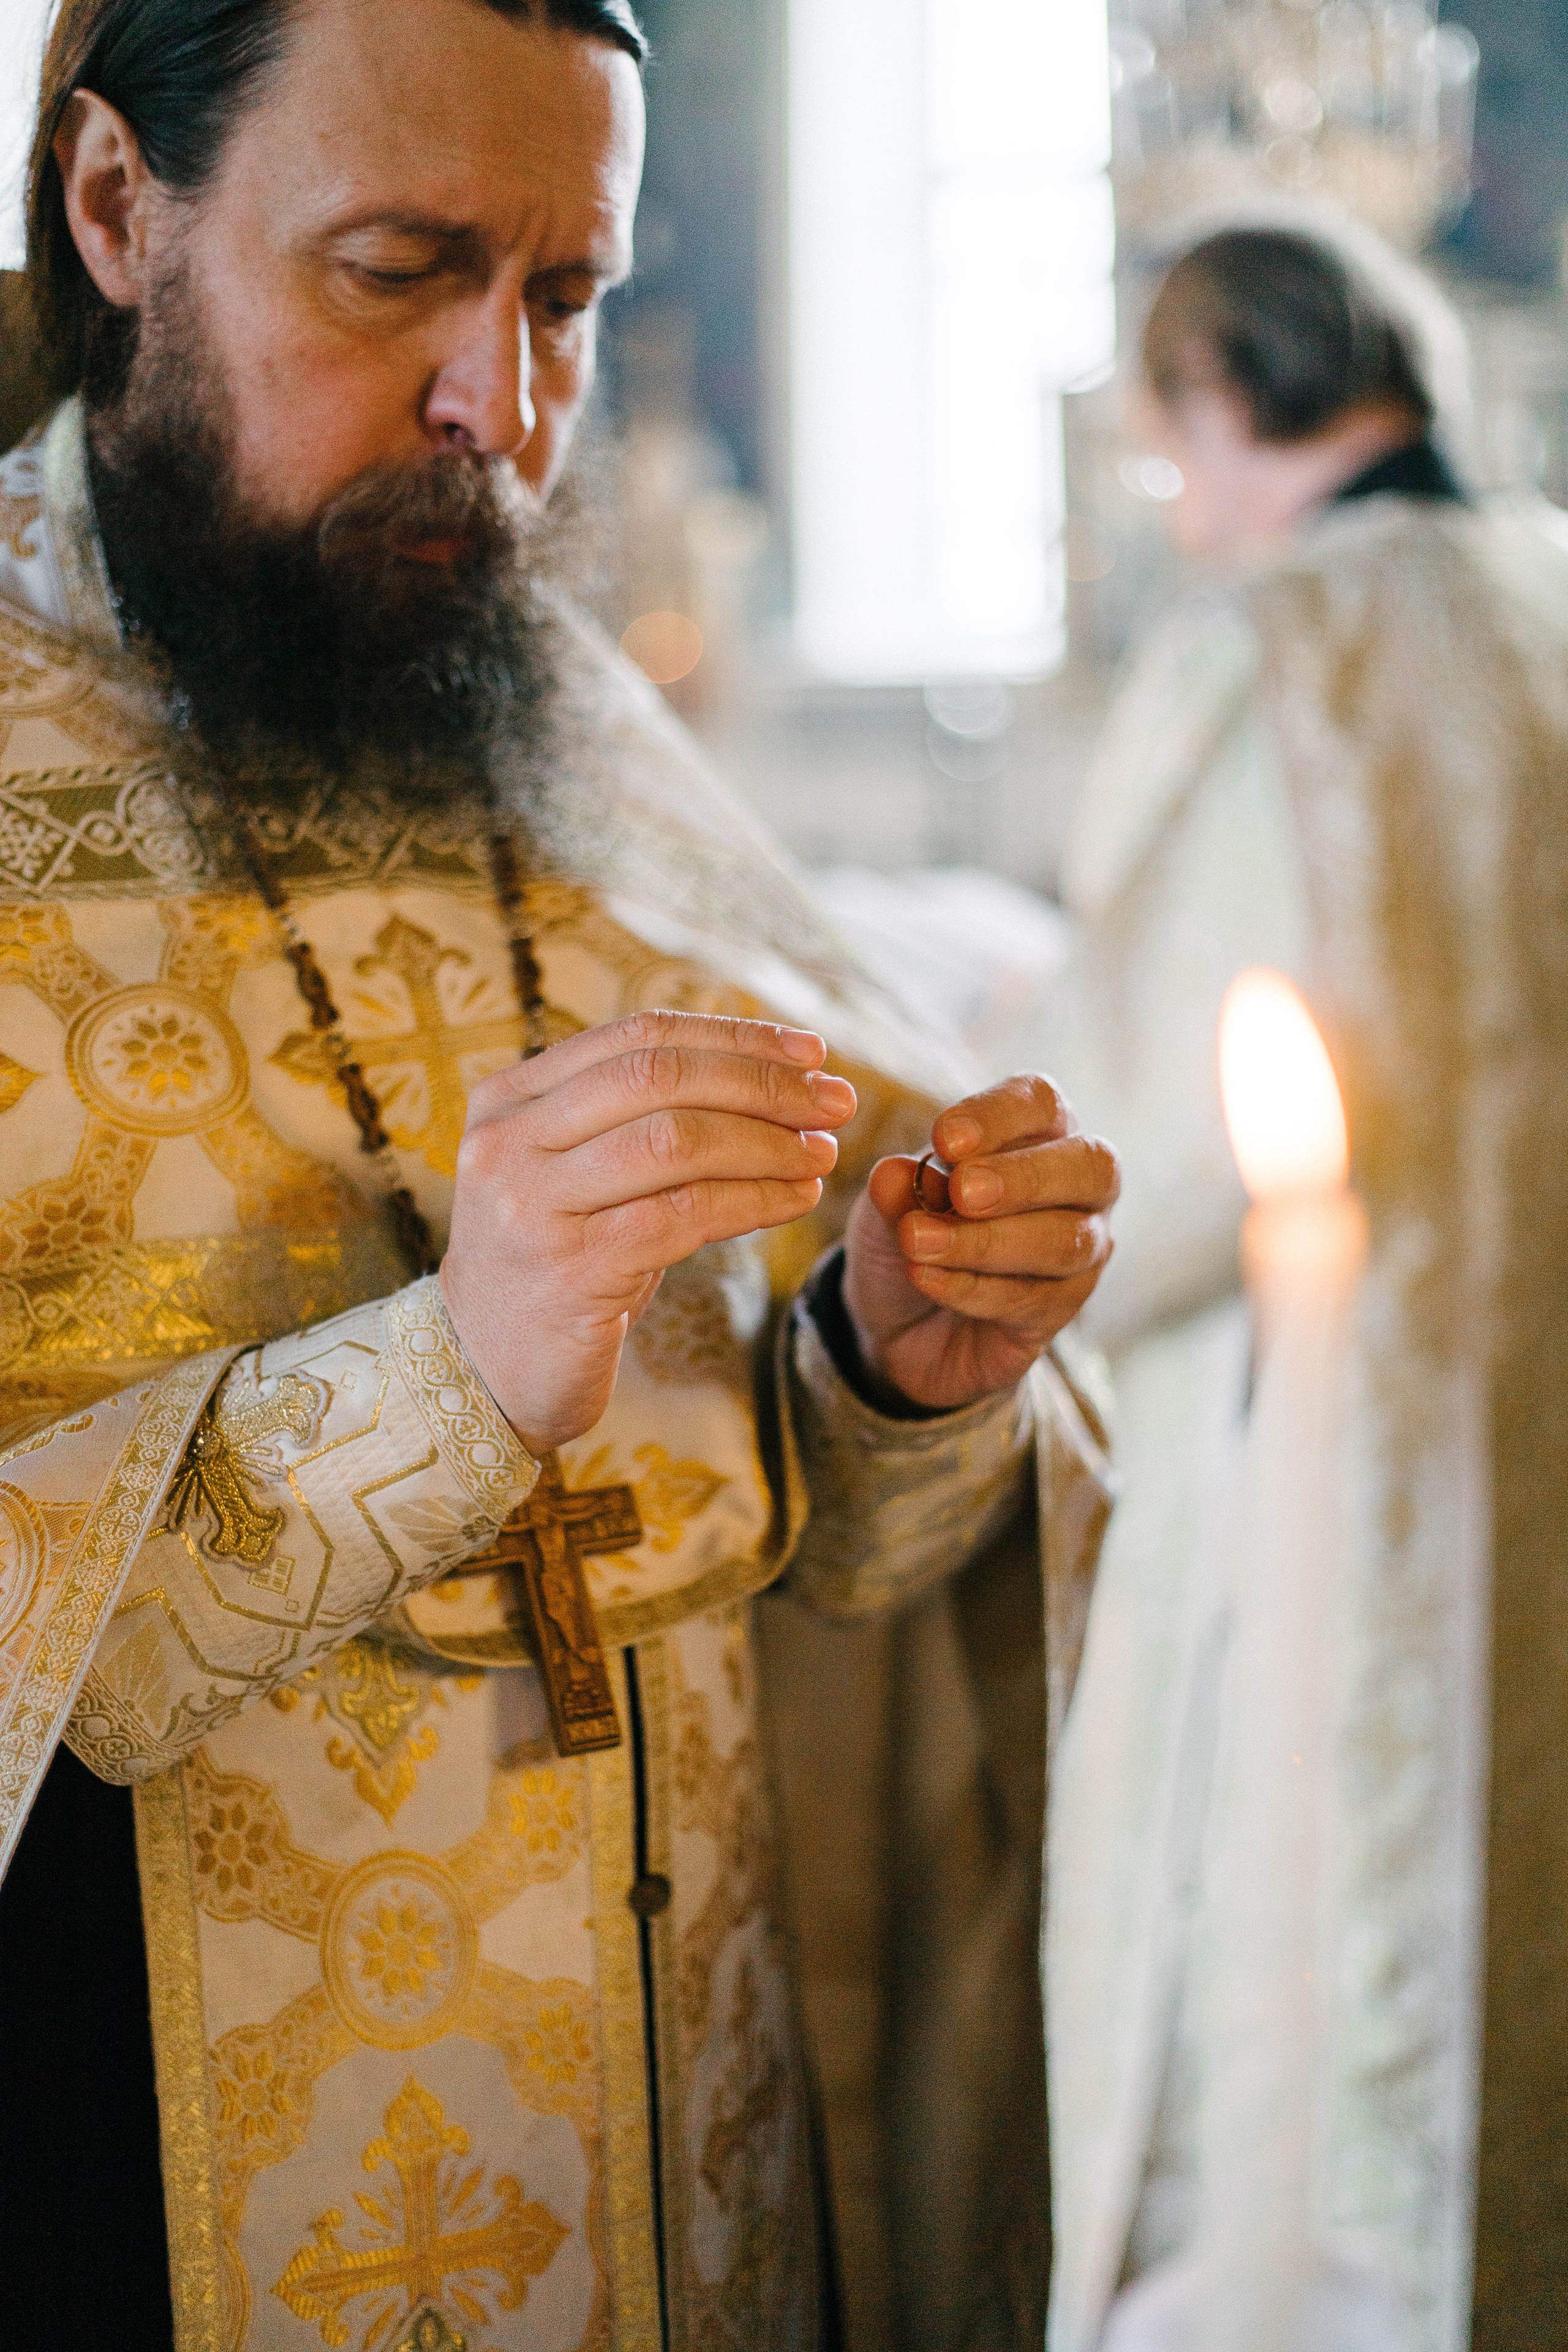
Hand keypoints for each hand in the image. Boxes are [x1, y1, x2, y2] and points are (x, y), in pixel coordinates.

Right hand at [442, 1010, 855, 1450]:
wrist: (486, 1370)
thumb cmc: (556, 1260)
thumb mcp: (577, 1172)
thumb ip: (637, 1117)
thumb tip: (770, 1068)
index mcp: (510, 1098)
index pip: (637, 1036)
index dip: (734, 1036)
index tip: (810, 1052)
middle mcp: (510, 1141)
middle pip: (659, 1079)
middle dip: (761, 1084)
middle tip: (835, 1101)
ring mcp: (533, 1205)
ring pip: (676, 1142)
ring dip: (767, 1143)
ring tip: (822, 1152)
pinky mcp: (571, 1270)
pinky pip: (684, 1215)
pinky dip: (753, 1200)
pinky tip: (796, 1199)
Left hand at [841, 1074, 1117, 1411]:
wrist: (897, 1319)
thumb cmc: (910, 1233)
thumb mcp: (887, 1205)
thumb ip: (897, 1188)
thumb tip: (894, 1173)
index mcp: (1038, 1133)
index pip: (1042, 1103)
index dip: (999, 1115)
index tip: (943, 1139)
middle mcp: (1076, 1187)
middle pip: (1091, 1167)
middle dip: (1024, 1178)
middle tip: (963, 1192)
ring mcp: (1080, 1251)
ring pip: (1065, 1242)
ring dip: (986, 1241)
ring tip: (919, 1242)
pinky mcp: (1061, 1310)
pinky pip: (1033, 1299)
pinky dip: (973, 1288)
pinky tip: (925, 1277)